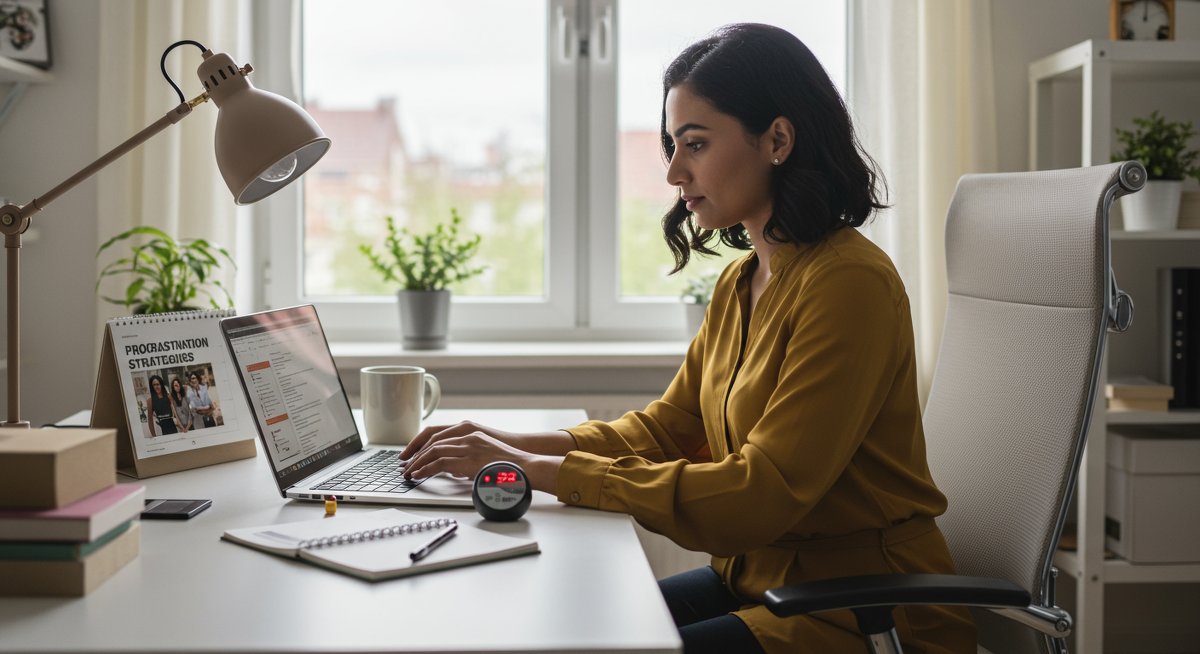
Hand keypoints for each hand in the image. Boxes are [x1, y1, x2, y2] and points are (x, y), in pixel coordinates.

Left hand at [401, 421, 576, 460]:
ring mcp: (467, 444)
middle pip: (430, 439)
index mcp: (469, 429)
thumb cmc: (507, 461)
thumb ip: (467, 455)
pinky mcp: (468, 458)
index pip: (436, 431)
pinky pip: (440, 463)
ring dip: (417, 462)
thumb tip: (453, 469)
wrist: (525, 464)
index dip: (418, 442)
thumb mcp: (484, 452)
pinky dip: (426, 469)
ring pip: (433, 451)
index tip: (408, 453)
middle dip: (414, 453)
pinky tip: (418, 476)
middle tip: (403, 464)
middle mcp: (466, 433)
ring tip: (408, 473)